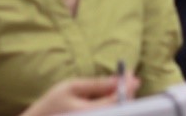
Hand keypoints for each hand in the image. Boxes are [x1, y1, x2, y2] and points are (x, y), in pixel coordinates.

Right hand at [21, 76, 136, 115]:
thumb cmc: (53, 104)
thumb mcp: (72, 87)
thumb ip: (96, 84)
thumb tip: (117, 80)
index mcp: (91, 113)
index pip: (117, 101)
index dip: (127, 87)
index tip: (132, 75)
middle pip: (122, 109)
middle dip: (128, 92)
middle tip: (130, 77)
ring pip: (118, 112)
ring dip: (123, 98)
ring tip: (121, 84)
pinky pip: (111, 114)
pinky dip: (116, 105)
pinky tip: (113, 96)